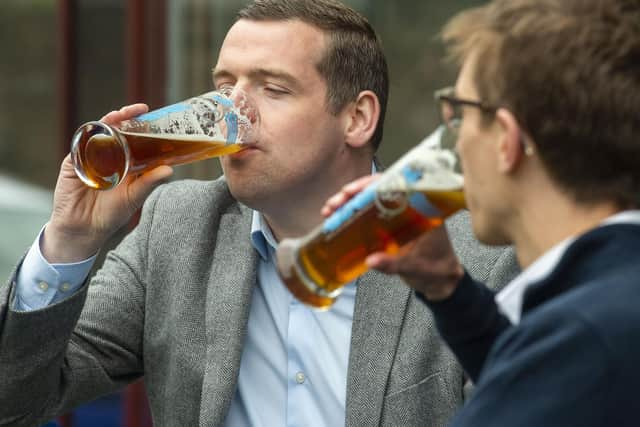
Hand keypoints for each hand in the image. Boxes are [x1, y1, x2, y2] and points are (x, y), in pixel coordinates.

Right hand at [43, 104, 173, 262]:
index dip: (143, 127)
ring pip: (99, 132)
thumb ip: (149, 182)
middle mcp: (108, 156)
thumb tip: (169, 170)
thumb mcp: (134, 197)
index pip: (134, 139)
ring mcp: (90, 156)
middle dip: (128, 116)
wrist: (84, 229)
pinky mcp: (74, 161)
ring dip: (111, 120)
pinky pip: (81, 143)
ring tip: (123, 115)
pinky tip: (102, 132)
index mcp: (125, 162)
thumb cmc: (111, 214)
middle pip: (118, 129)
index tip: (154, 116)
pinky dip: (91, 136)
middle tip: (140, 109)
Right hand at [322, 174, 462, 300]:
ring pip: (370, 202)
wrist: (441, 282)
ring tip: (331, 210)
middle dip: (353, 194)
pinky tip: (337, 220)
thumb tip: (371, 260)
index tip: (355, 190)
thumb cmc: (437, 269)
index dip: (373, 184)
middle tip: (336, 203)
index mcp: (422, 208)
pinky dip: (352, 216)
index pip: (396, 185)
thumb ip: (394, 264)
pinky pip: (368, 216)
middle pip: (377, 191)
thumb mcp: (415, 267)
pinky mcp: (388, 228)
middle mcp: (409, 208)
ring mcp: (397, 217)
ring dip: (349, 204)